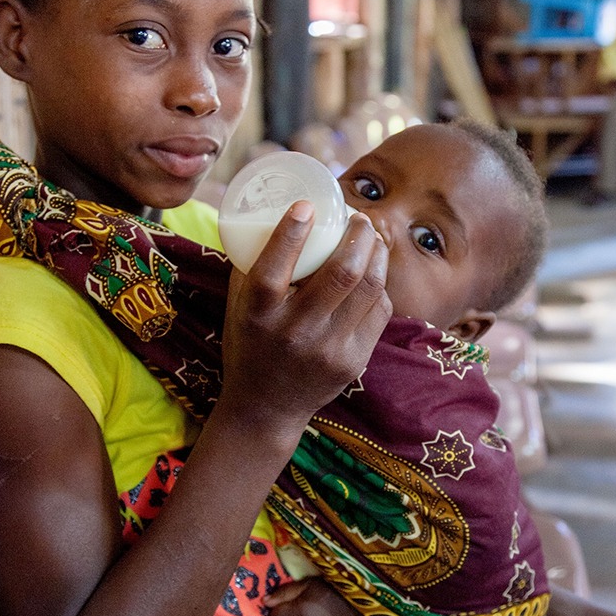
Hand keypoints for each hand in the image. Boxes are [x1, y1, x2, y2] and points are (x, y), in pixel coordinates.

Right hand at [220, 203, 390, 434]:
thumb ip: (253, 265)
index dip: (291, 233)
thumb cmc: (250, 345)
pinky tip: (374, 272)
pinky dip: (378, 284)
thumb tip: (278, 216)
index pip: (273, 269)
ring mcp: (328, 350)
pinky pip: (378, 311)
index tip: (306, 206)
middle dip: (357, 236)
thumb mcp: (237, 306)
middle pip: (340, 274)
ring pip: (368, 288)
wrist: (266, 409)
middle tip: (358, 218)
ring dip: (376, 254)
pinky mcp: (354, 361)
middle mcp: (294, 333)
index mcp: (257, 316)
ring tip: (373, 238)